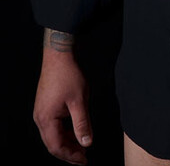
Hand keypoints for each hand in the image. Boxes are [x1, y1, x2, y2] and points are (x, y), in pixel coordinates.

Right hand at [33, 46, 92, 164]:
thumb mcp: (79, 101)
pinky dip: (64, 131)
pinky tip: (76, 131)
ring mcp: (41, 111)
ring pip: (53, 135)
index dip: (71, 156)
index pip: (57, 147)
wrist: (59, 56)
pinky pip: (53, 125)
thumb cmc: (68, 75)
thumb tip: (87, 143)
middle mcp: (40, 118)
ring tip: (82, 146)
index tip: (84, 160)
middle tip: (84, 157)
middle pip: (53, 143)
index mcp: (46, 119)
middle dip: (69, 152)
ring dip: (67, 141)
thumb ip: (83, 124)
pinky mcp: (45, 106)